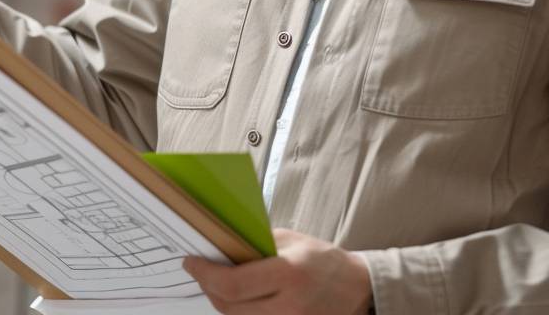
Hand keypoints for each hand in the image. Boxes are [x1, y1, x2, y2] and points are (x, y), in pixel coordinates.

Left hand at [182, 229, 372, 314]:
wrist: (357, 290)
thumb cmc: (322, 259)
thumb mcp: (289, 241)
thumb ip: (255, 245)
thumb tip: (219, 247)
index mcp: (288, 274)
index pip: (232, 284)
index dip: (205, 275)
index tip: (190, 262)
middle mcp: (288, 306)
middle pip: (229, 306)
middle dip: (207, 286)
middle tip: (199, 270)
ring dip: (220, 301)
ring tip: (215, 281)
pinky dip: (238, 312)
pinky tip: (236, 297)